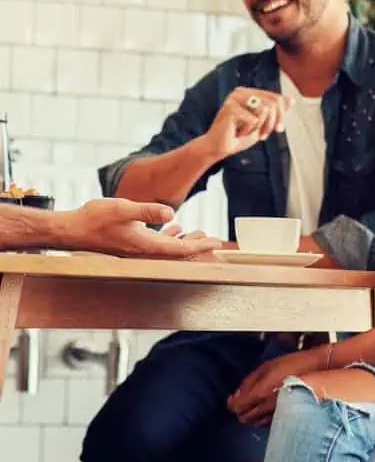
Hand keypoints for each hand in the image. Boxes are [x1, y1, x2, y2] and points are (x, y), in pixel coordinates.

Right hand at [57, 199, 222, 257]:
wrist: (71, 229)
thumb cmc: (94, 218)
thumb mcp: (123, 209)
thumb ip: (147, 211)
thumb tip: (173, 212)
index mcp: (145, 245)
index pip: (180, 249)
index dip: (200, 245)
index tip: (216, 241)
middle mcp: (143, 251)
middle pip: (177, 252)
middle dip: (197, 246)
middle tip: (214, 241)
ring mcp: (137, 249)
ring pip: (168, 248)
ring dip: (184, 241)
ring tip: (199, 233)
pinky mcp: (131, 243)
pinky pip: (157, 243)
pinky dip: (169, 236)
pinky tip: (174, 227)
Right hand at [203, 87, 293, 159]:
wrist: (218, 148)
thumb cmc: (238, 136)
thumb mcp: (262, 123)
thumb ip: (274, 111)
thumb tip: (292, 100)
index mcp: (248, 92)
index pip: (276, 98)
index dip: (281, 115)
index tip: (278, 129)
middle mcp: (241, 92)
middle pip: (273, 103)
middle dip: (272, 123)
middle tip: (263, 135)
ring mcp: (234, 99)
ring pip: (265, 109)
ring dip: (260, 127)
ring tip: (247, 132)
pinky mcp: (230, 108)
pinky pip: (254, 119)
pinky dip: (249, 130)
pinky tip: (238, 133)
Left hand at [227, 346, 326, 426]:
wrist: (319, 372)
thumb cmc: (294, 365)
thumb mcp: (267, 366)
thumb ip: (249, 381)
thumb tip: (236, 394)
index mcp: (260, 392)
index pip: (237, 407)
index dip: (232, 403)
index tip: (232, 399)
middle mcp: (267, 408)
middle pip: (244, 418)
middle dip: (242, 411)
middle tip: (245, 401)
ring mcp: (277, 416)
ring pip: (256, 424)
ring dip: (253, 416)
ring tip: (258, 404)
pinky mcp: (287, 420)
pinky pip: (268, 424)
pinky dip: (264, 419)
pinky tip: (269, 409)